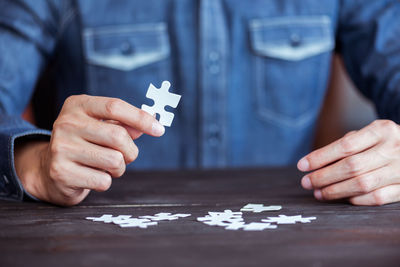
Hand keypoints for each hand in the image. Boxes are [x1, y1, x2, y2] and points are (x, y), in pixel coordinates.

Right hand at [15, 95, 164, 205]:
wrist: (49, 168)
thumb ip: (126, 124)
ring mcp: (61, 147)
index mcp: (78, 105)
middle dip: (131, 151)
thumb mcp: (102, 126)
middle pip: (118, 136)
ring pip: (114, 160)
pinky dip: (105, 181)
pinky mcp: (61, 172)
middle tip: (126, 156)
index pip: (115, 106)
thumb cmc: (85, 143)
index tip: (159, 130)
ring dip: (119, 168)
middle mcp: (66, 123)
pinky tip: (92, 176)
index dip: (141, 118)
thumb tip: (153, 122)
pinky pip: (103, 180)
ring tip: (106, 166)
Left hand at [297, 120, 399, 205]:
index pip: (345, 145)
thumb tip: (314, 165)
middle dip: (324, 176)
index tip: (302, 165)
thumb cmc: (384, 142)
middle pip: (352, 166)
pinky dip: (356, 199)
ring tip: (318, 193)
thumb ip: (345, 146)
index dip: (321, 157)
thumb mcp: (368, 135)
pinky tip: (342, 198)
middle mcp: (394, 148)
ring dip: (335, 191)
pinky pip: (377, 198)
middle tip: (306, 182)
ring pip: (362, 184)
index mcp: (382, 130)